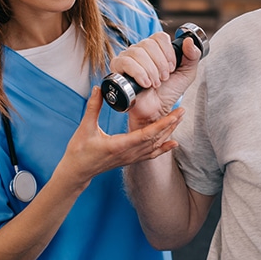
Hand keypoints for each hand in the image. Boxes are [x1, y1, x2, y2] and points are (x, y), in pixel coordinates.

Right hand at [58, 86, 184, 186]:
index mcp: (120, 145)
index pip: (147, 134)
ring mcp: (131, 158)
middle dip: (170, 124)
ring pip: (155, 145)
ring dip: (169, 132)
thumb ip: (93, 107)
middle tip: (182, 111)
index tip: (174, 114)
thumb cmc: (79, 151)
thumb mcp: (84, 128)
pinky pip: (151, 154)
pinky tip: (174, 143)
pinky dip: (164, 148)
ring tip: (179, 119)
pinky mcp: (130, 159)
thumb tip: (99, 88)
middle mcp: (129, 153)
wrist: (77, 171)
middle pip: (156, 138)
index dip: (163, 124)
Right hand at [109, 32, 201, 126]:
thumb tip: (189, 40)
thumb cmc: (169, 92)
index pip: (160, 37)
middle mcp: (140, 49)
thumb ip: (193, 55)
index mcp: (156, 47)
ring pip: (137, 53)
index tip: (172, 67)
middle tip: (164, 78)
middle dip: (160, 64)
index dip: (168, 52)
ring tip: (155, 83)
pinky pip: (126, 62)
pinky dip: (139, 73)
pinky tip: (145, 84)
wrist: (157, 110)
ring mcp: (128, 57)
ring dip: (151, 71)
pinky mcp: (118, 68)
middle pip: (148, 44)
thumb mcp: (187, 73)